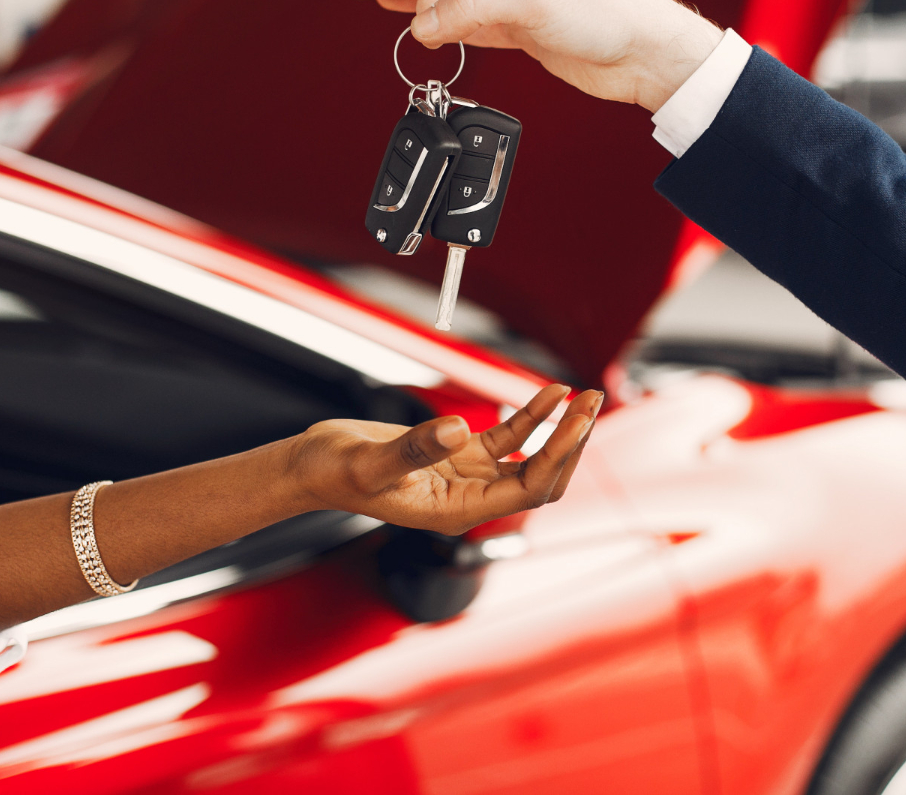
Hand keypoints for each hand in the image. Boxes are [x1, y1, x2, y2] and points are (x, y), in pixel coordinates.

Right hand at [284, 384, 601, 535]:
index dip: (559, 455)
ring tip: (586, 395)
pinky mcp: (460, 454)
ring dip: (561, 429)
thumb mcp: (370, 462)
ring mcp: (469, 476)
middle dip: (572, 441)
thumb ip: (415, 448)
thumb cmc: (334, 473)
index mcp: (457, 512)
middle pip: (543, 477)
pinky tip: (551, 393)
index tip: (578, 421)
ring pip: (532, 457)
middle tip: (593, 401)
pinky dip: (531, 416)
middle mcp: (471, 498)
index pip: (529, 489)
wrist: (312, 467)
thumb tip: (458, 430)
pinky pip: (508, 437)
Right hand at [345, 0, 723, 111]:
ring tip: (378, 2)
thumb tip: (427, 25)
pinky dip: (450, 28)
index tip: (426, 27)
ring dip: (421, 6)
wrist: (648, 53)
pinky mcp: (529, 29)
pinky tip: (427, 30)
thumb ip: (472, 9)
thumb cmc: (609, 13)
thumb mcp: (533, 3)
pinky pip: (475, 24)